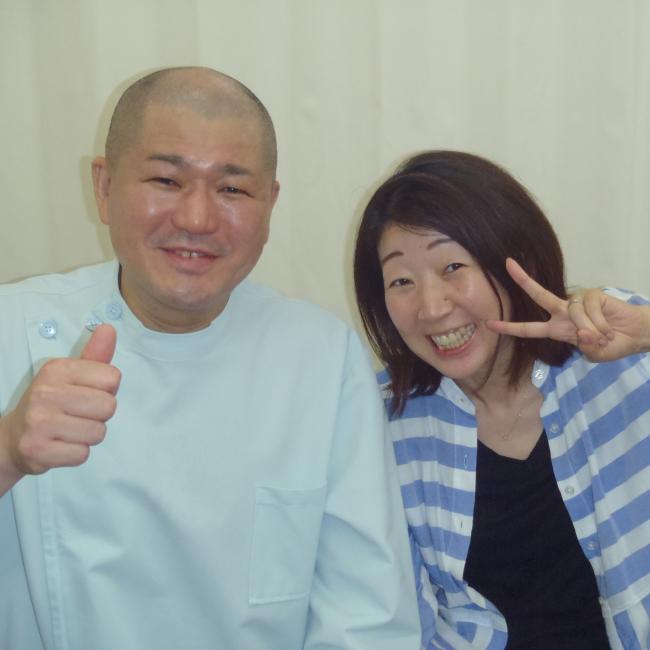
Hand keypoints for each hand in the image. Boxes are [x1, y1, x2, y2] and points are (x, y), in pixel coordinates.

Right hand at [0, 325, 120, 483]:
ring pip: (98, 433)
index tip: (87, 392)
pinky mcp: (38, 450)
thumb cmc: (53, 402)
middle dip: (100, 415)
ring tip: (70, 429)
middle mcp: (45, 392)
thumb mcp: (72, 375)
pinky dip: (76, 453)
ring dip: (89, 435)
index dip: (107, 390)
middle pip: (109, 406)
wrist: (14, 437)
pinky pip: (83, 454)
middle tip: (78, 415)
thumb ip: (95, 355)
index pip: (113, 378)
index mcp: (57, 369)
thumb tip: (109, 328)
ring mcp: (39, 422)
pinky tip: (61, 445)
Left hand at [486, 258, 649, 361]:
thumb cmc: (611, 345)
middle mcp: (562, 313)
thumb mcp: (595, 354)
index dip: (509, 327)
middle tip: (508, 264)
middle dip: (523, 280)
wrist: (636, 336)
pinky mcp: (592, 294)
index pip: (528, 329)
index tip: (489, 324)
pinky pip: (589, 309)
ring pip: (574, 313)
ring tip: (604, 336)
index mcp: (556, 329)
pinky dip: (600, 324)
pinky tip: (609, 328)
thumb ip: (585, 346)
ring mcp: (577, 302)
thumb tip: (582, 333)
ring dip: (592, 330)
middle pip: (538, 295)